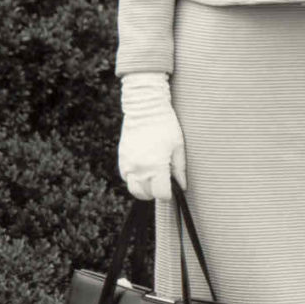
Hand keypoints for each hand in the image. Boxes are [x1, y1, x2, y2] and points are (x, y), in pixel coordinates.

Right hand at [117, 73, 184, 202]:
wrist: (145, 108)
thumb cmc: (166, 126)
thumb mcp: (178, 146)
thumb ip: (179, 169)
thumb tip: (182, 186)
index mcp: (156, 166)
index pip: (161, 194)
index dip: (168, 194)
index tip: (173, 188)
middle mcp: (139, 168)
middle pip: (145, 195)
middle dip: (156, 192)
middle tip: (164, 183)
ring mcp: (128, 164)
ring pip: (133, 189)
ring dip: (144, 188)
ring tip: (154, 178)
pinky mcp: (122, 159)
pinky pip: (126, 178)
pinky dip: (134, 179)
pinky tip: (144, 170)